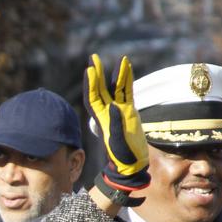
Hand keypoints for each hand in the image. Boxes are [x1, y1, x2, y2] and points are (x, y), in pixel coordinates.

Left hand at [84, 54, 149, 191]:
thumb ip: (115, 124)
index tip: (89, 70)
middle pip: (101, 89)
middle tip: (94, 58)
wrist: (131, 163)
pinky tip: (129, 69)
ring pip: (116, 88)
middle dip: (97, 74)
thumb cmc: (122, 155)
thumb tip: (114, 106)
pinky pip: (128, 93)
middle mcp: (108, 112)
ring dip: (116, 74)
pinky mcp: (129, 111)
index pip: (93, 97)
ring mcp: (119, 111)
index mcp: (101, 118)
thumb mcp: (117, 141)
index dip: (91, 84)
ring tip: (121, 59)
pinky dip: (128, 81)